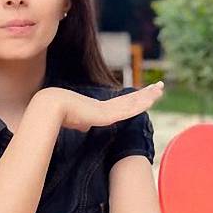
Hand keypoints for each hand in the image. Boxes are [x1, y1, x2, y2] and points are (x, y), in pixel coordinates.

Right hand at [38, 81, 163, 131]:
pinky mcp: (107, 114)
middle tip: (159, 86)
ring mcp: (108, 109)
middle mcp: (107, 106)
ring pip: (133, 102)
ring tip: (160, 89)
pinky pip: (128, 110)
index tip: (146, 94)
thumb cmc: (61, 114)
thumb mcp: (76, 121)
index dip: (136, 99)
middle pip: (132, 99)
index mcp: (101, 108)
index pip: (123, 103)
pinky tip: (150, 102)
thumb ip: (82, 123)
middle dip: (147, 93)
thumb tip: (82, 126)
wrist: (52, 106)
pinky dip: (140, 106)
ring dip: (148, 96)